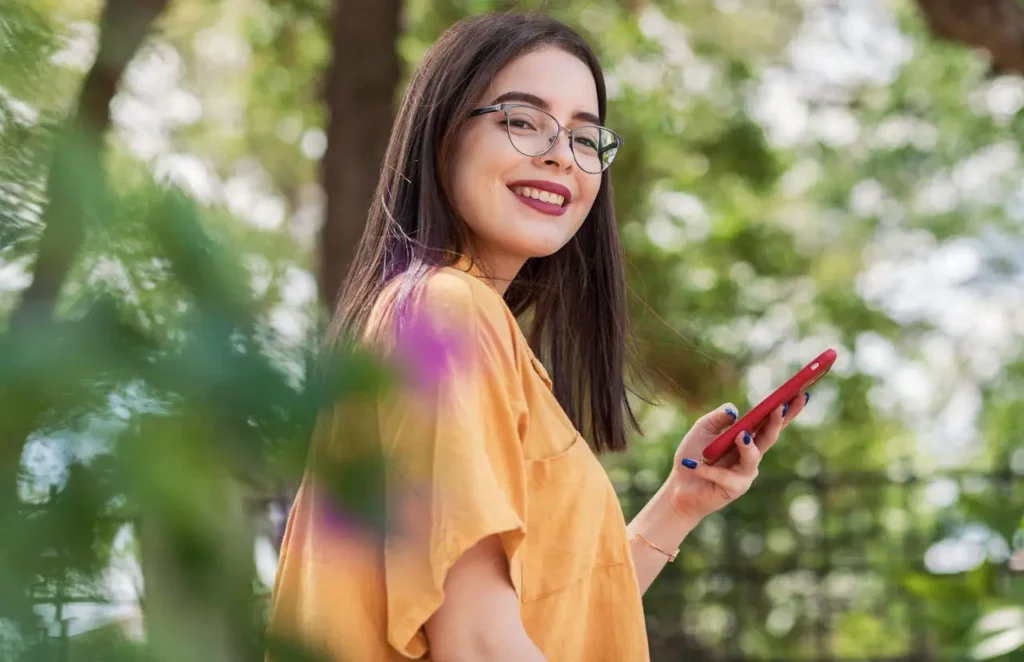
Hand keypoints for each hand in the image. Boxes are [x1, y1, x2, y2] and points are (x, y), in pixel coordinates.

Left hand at [666, 394, 808, 523]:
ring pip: (753, 457)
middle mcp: (751, 455)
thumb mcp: (702, 429)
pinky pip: (724, 476)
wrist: (679, 487)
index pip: (770, 422)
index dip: (787, 409)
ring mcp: (745, 473)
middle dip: (777, 421)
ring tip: (742, 435)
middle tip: (781, 406)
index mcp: (747, 437)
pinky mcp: (734, 489)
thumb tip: (734, 410)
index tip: (800, 392)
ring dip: (748, 446)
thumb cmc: (692, 454)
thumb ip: (718, 418)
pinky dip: (709, 469)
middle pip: (769, 436)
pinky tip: (694, 464)